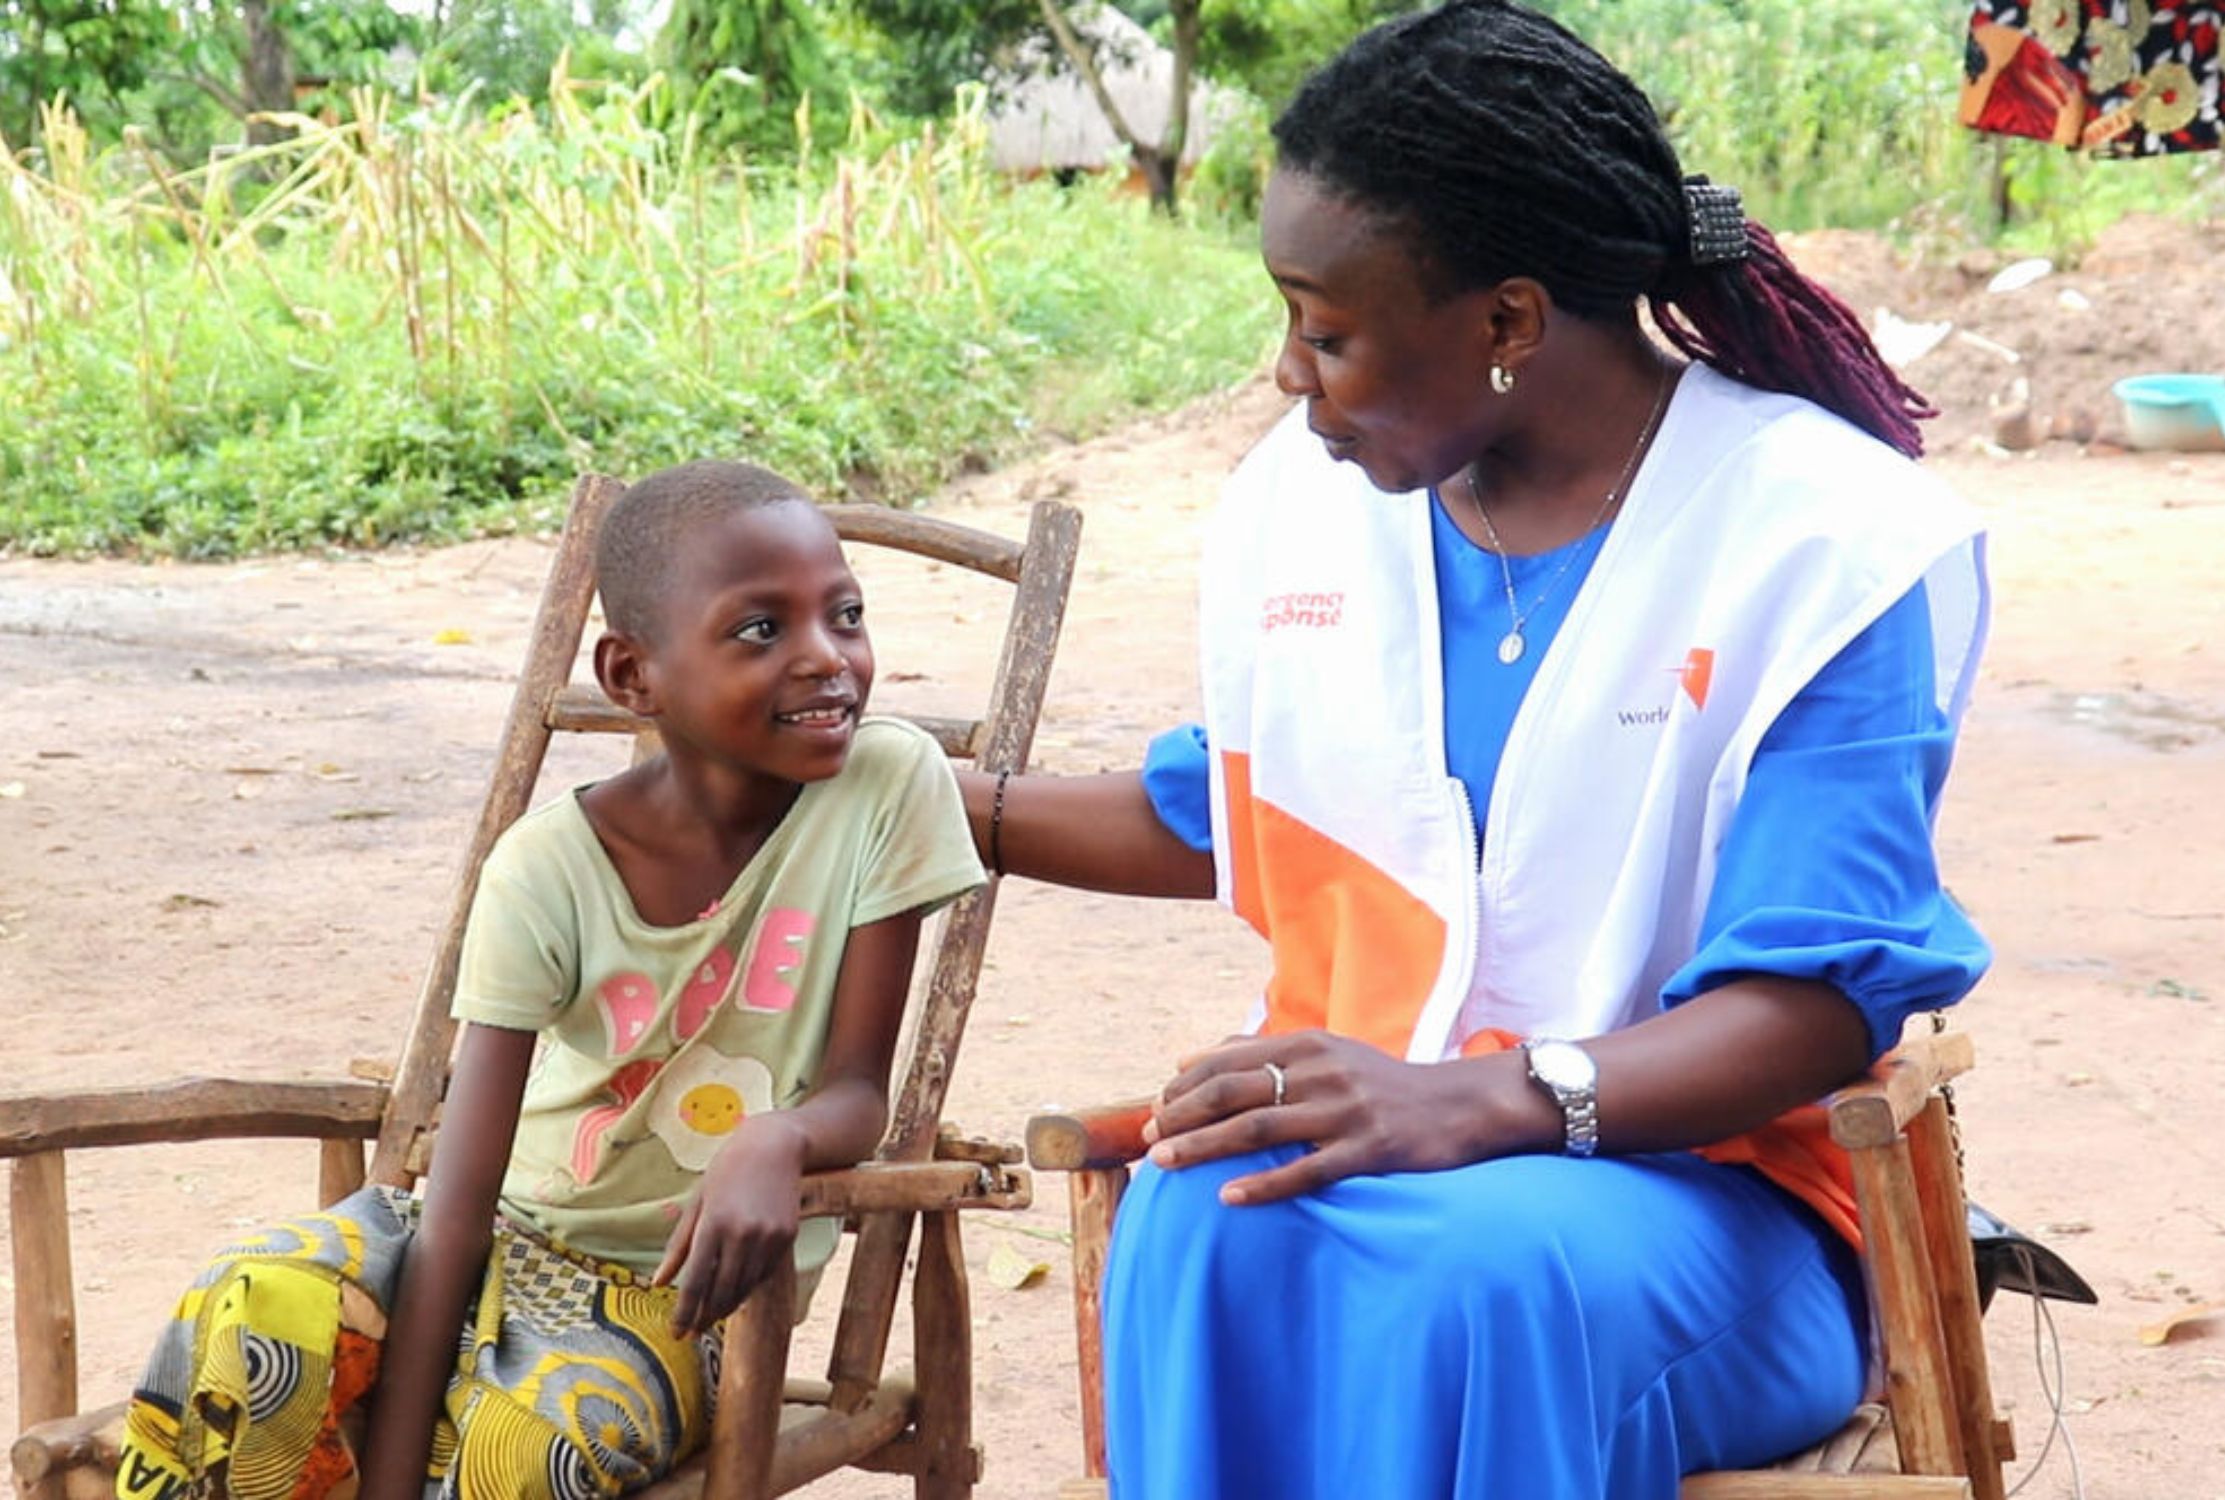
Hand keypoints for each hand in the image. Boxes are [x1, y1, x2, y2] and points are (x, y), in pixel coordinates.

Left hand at [652, 1118, 807, 1337]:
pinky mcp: (787, 1238)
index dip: (685, 1313)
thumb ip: (678, 1246)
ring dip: (727, 1305)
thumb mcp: (697, 1203)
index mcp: (714, 1224)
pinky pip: (763, 1273)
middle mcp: (743, 1234)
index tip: (677, 1333)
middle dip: (705, 1316)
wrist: (775, 1147)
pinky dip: (747, 1286)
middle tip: (694, 1331)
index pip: (696, 1282)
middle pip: (721, 1291)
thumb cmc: (727, 1171)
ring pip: (745, 1287)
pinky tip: (736, 1289)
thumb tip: (659, 1283)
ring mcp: (768, 1237)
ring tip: (712, 1315)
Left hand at [1140, 1031, 1546, 1205]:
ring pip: (1259, 1128)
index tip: (1153, 1109)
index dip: (1184, 1086)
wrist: (1460, 1104)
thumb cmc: (1382, 1083)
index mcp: (1307, 1045)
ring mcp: (1345, 1110)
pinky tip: (1228, 1197)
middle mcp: (1322, 1071)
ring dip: (1205, 1146)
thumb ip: (1264, 1053)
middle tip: (1148, 1141)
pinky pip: (1306, 1170)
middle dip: (1182, 1116)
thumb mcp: (1326, 1052)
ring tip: (1166, 1164)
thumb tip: (1192, 1058)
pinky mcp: (1368, 1149)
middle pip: (1234, 1092)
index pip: (1227, 1061)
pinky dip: (1264, 1184)